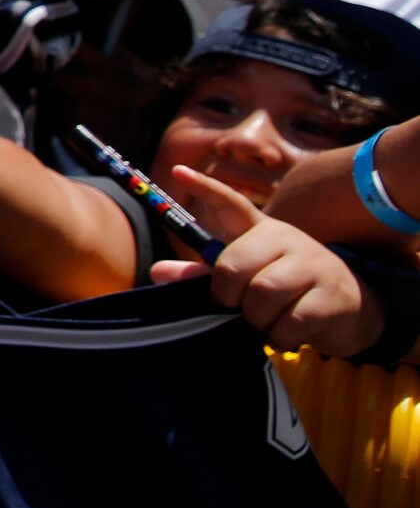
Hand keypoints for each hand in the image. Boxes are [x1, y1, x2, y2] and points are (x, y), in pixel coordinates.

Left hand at [149, 165, 384, 356]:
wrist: (351, 308)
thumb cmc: (285, 289)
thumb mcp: (247, 277)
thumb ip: (203, 274)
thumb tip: (156, 271)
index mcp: (261, 230)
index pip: (231, 204)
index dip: (205, 188)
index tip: (177, 171)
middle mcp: (286, 239)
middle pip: (233, 267)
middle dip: (227, 296)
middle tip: (238, 307)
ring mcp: (313, 265)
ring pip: (262, 295)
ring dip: (256, 320)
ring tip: (267, 320)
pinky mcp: (332, 297)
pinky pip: (289, 323)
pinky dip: (280, 337)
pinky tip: (287, 332)